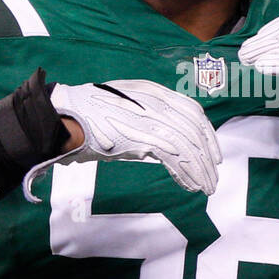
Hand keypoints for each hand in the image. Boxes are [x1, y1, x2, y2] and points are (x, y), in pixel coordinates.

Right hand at [21, 79, 220, 201]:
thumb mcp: (126, 109)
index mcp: (153, 91)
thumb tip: (168, 145)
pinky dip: (185, 173)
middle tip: (213, 177)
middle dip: (208, 156)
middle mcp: (156, 102)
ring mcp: (149, 118)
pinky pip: (174, 157)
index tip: (213, 154)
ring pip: (188, 146)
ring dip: (200, 170)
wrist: (65, 118)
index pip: (193, 111)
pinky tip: (190, 185)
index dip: (207, 134)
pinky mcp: (141, 136)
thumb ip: (148, 120)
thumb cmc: (90, 117)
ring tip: (206, 187)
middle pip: (195, 130)